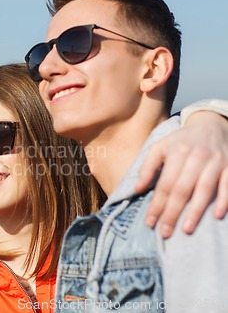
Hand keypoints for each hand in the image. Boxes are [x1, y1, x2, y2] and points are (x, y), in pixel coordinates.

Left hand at [136, 111, 227, 237]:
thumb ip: (147, 167)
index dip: (157, 204)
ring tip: (186, 229)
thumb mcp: (160, 147)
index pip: (165, 184)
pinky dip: (224, 200)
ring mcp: (216, 162)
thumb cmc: (181, 141)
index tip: (150, 223)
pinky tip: (217, 216)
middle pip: (182, 189)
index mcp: (177, 152)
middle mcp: (197, 157)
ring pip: (205, 189)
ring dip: (195, 211)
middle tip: (165, 232)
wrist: (212, 124)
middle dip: (172, 212)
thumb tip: (138, 189)